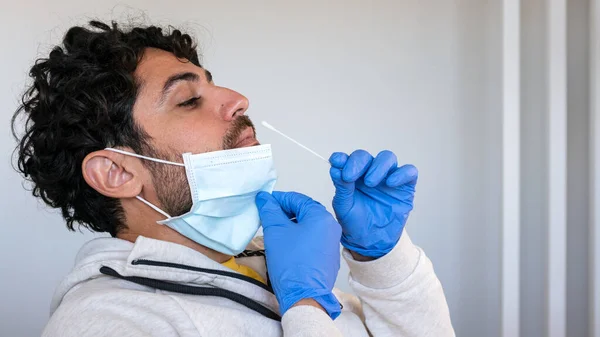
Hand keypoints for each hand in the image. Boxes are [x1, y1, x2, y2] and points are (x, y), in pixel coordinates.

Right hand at [256, 191, 341, 318]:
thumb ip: (270, 210)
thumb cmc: (291, 263)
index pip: (297, 199)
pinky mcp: (328, 257)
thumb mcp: (276, 231)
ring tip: (275, 231)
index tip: (264, 202)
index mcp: (321, 217)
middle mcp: (331, 227)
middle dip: (284, 212)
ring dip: (291, 225)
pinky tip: (286, 245)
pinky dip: (299, 238)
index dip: (278, 199)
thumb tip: (265, 198)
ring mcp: (331, 243)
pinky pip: (312, 240)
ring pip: (308, 226)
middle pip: (304, 212)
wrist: (304, 296)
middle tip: (267, 216)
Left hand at [329, 150, 417, 257]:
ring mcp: (388, 177)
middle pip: (366, 156)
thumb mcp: (344, 206)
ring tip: (370, 182)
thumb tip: (335, 168)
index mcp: (352, 175)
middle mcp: (369, 172)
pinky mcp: (405, 186)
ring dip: (378, 166)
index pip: (347, 160)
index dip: (342, 158)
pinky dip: (400, 173)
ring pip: (387, 158)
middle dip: (357, 162)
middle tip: (350, 177)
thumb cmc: (356, 222)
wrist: (372, 241)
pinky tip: (390, 183)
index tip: (336, 161)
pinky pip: (409, 171)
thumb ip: (342, 187)